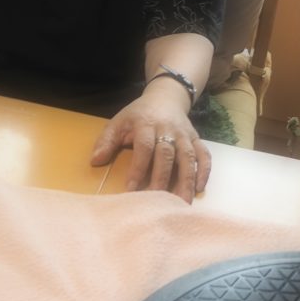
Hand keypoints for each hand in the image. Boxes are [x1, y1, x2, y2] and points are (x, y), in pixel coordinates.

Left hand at [90, 83, 210, 202]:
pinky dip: (204, 171)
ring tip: (182, 202)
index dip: (138, 168)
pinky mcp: (196, 139)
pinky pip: (204, 155)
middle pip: (167, 155)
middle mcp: (168, 129)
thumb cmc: (138, 115)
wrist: (166, 98)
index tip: (131, 189)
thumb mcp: (118, 122)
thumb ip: (106, 141)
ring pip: (188, 158)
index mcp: (146, 124)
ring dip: (186, 180)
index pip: (144, 147)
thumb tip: (95, 161)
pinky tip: (199, 188)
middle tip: (157, 201)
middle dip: (162, 179)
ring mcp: (185, 135)